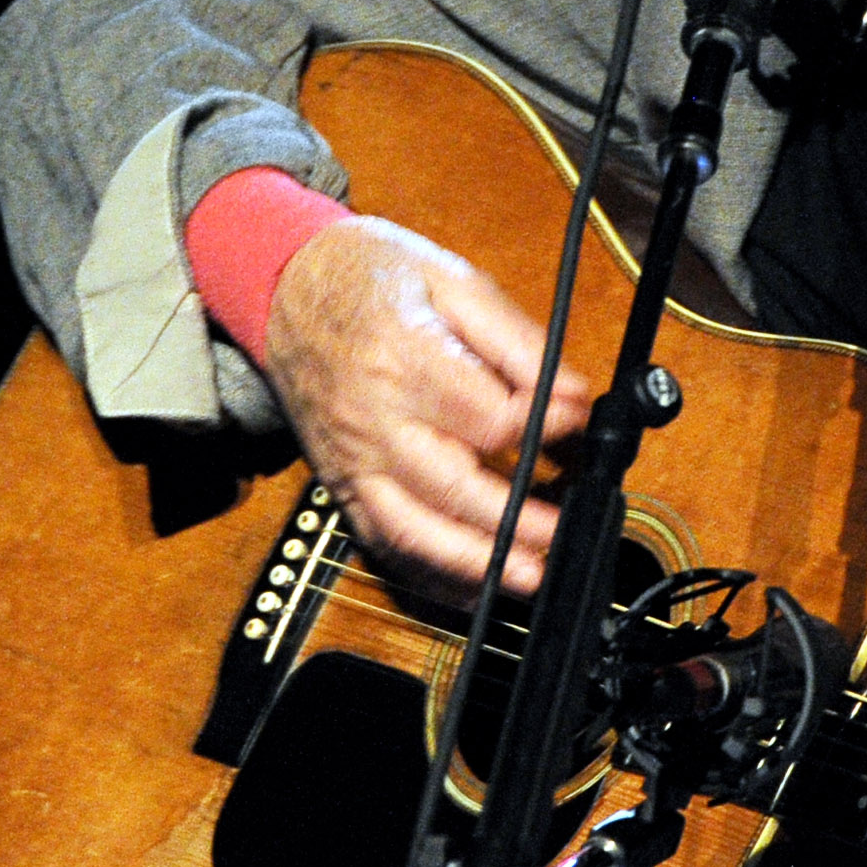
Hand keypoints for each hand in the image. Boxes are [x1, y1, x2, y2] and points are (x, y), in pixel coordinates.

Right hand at [260, 216, 587, 598]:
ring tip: (527, 575)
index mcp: (403, 359)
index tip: (578, 425)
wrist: (288, 287)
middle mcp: (372, 419)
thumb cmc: (374, 280)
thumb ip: (517, 341)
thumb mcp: (452, 282)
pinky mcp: (340, 483)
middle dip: (516, 520)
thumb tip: (572, 393)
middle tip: (565, 530)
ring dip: (473, 563)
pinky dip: (427, 574)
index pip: (488, 417)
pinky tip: (472, 586)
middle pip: (452, 487)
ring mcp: (351, 459)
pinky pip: (380, 543)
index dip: (544, 427)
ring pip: (412, 530)